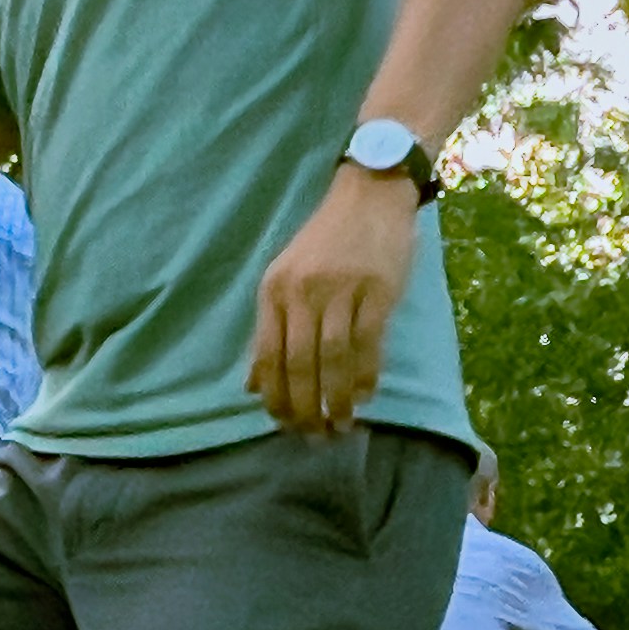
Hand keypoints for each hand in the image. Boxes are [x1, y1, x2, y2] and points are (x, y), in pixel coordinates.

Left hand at [243, 163, 419, 436]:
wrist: (369, 194)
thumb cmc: (328, 242)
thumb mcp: (287, 278)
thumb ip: (271, 330)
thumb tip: (252, 386)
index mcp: (274, 290)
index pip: (267, 355)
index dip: (275, 397)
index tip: (283, 425)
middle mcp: (301, 291)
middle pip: (299, 363)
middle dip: (305, 407)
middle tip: (314, 436)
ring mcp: (340, 289)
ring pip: (333, 358)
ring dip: (337, 399)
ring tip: (341, 426)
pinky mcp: (376, 289)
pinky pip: (368, 343)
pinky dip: (366, 375)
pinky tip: (366, 396)